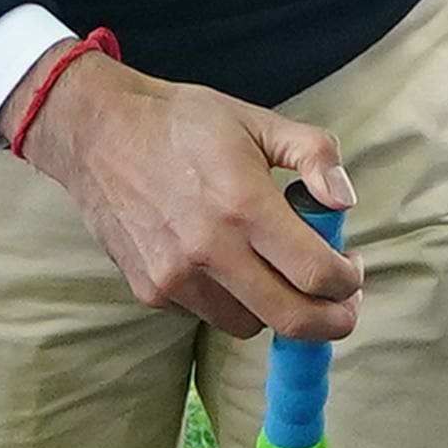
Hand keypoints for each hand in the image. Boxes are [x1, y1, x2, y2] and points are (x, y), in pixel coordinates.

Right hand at [23, 59, 364, 343]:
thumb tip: (344, 201)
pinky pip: (210, 315)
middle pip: (293, 321)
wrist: (97, 133)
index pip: (318, 274)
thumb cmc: (184, 123)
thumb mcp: (258, 121)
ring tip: (275, 270)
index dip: (349, 282)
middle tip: (341, 302)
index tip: (351, 268)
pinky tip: (226, 261)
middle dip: (332, 321)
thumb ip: (314, 156)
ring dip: (276, 308)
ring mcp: (176, 277)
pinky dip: (231, 300)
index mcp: (244, 204)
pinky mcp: (151, 291)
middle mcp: (209, 250)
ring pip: (252, 325)